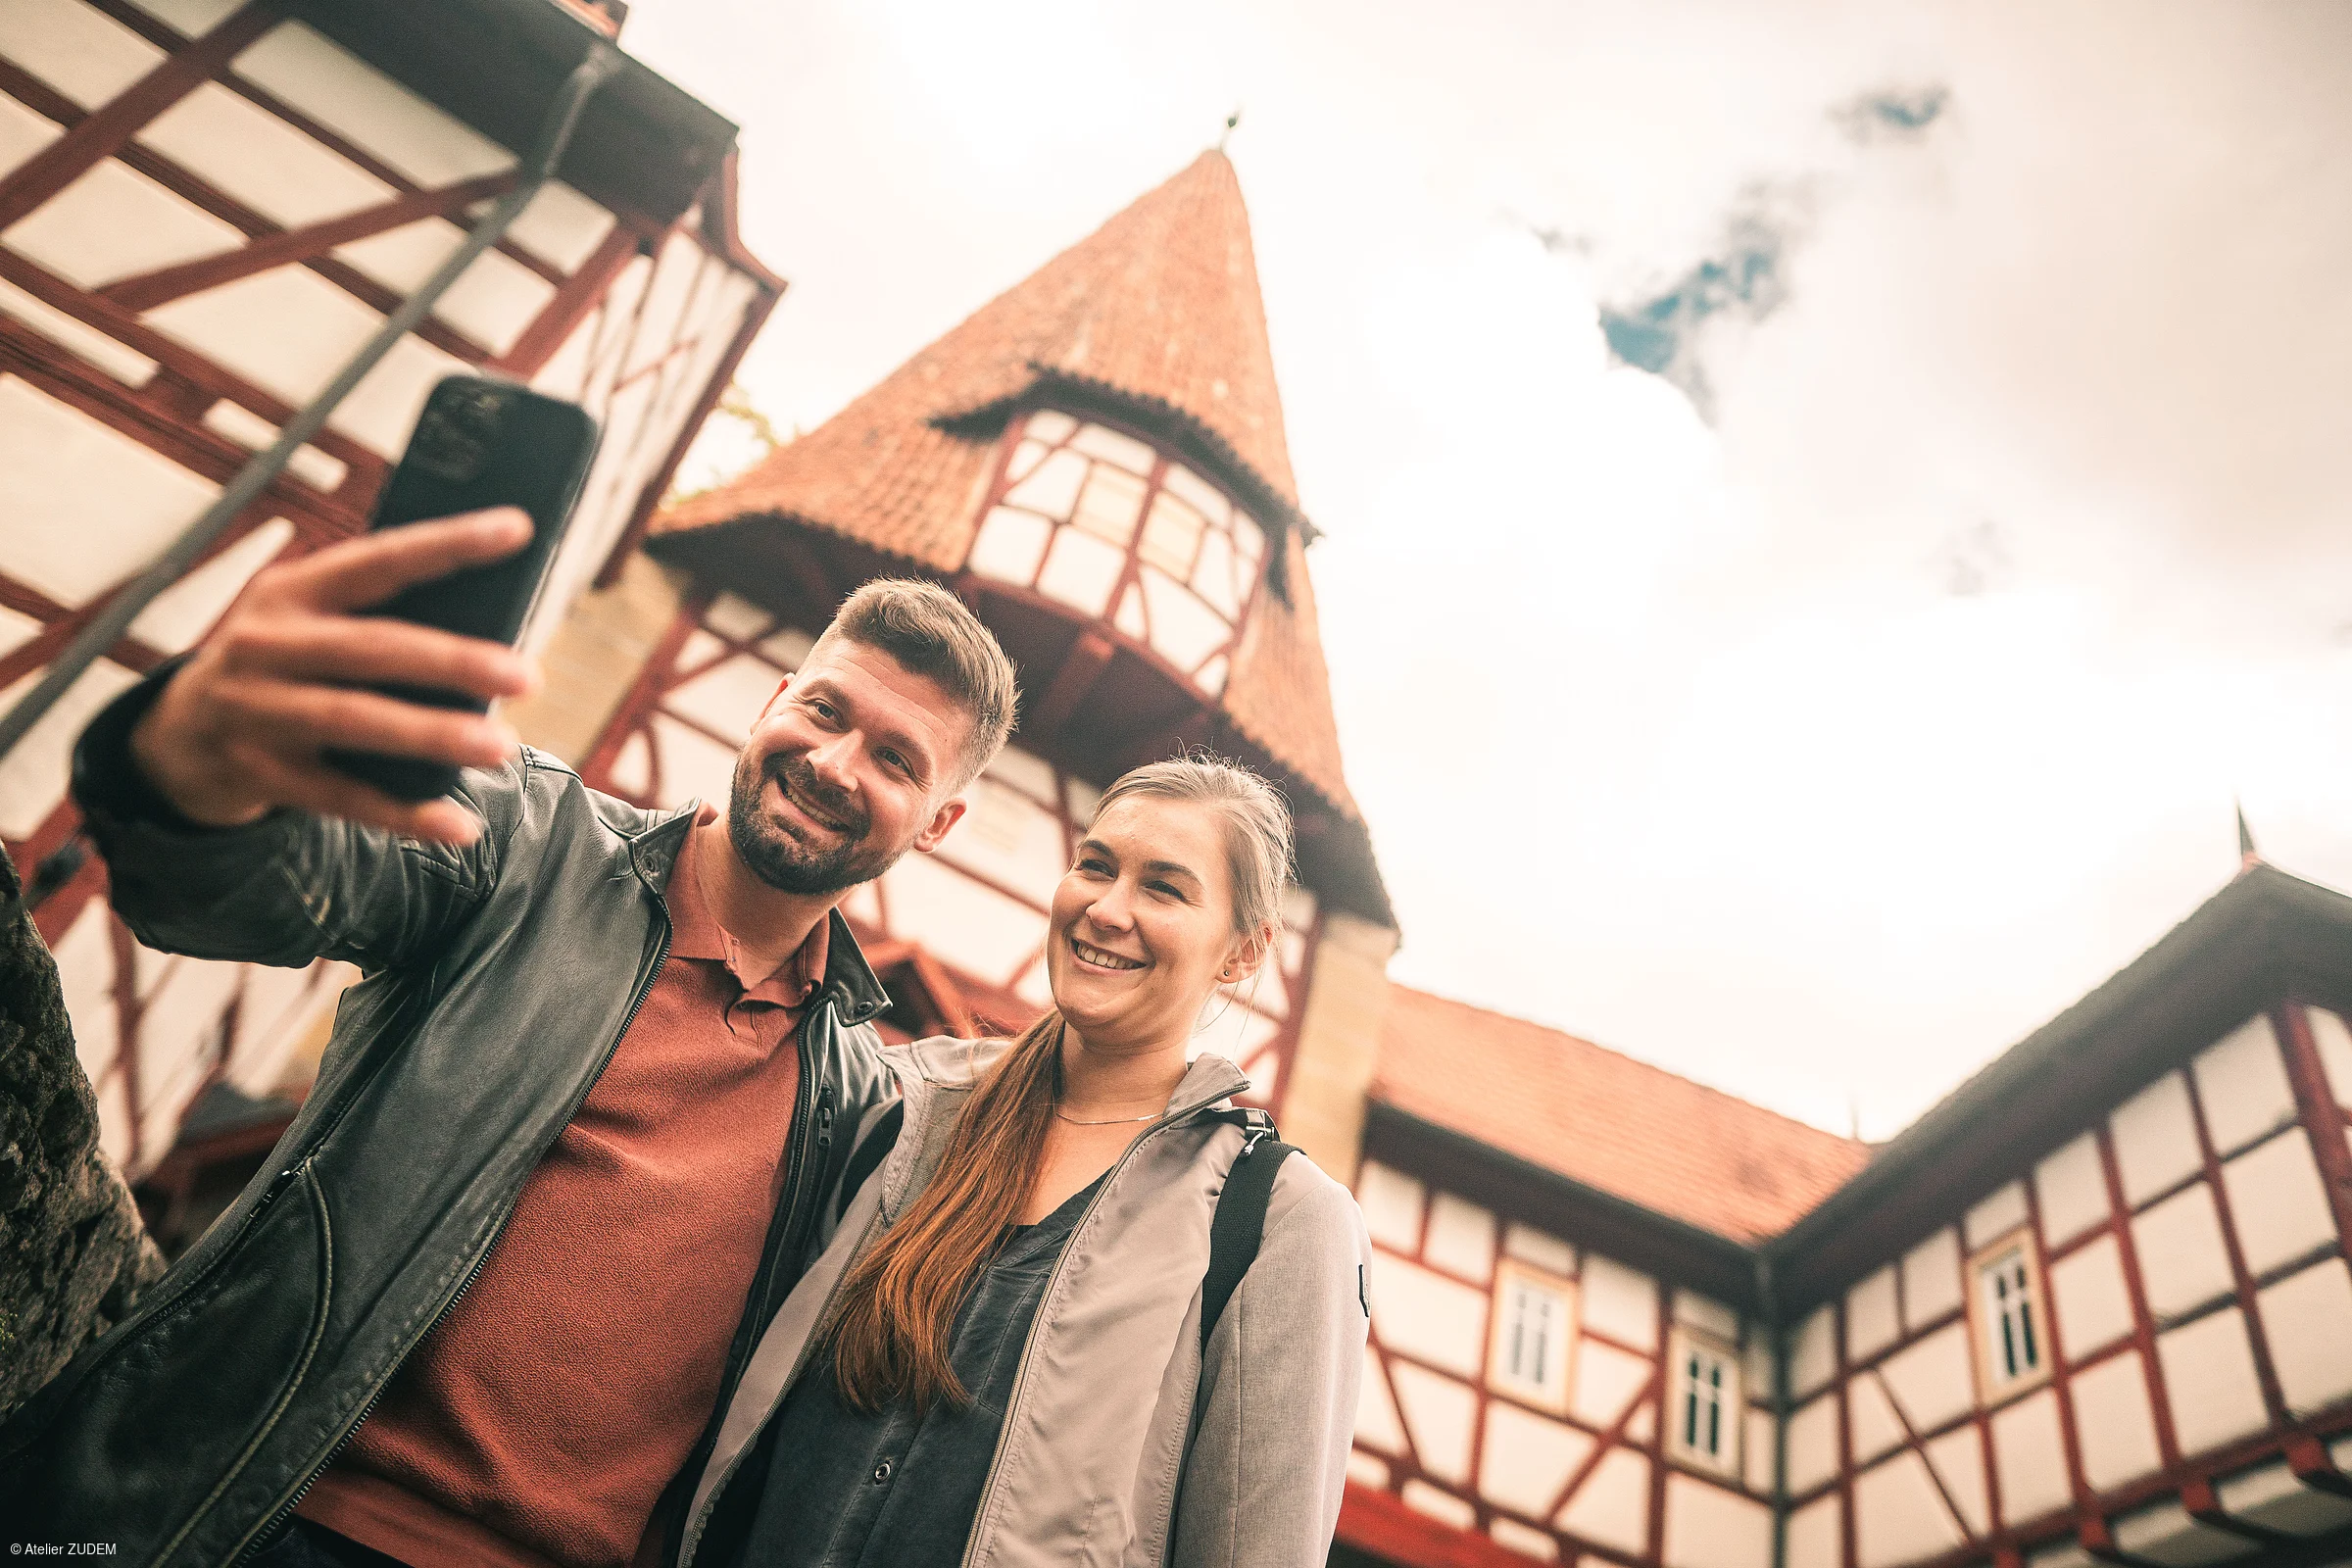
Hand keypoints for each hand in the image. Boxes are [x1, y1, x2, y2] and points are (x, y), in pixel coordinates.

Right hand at [130, 508, 539, 844]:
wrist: (180, 734)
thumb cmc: (284, 665)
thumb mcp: (310, 624)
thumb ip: (380, 618)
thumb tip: (496, 633)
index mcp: (291, 591)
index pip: (378, 560)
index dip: (447, 544)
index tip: (517, 529)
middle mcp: (267, 644)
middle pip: (369, 648)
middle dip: (451, 660)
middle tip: (526, 675)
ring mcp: (256, 710)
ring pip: (354, 720)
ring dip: (431, 734)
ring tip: (500, 746)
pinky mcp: (260, 773)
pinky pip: (341, 797)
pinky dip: (403, 815)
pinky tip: (457, 826)